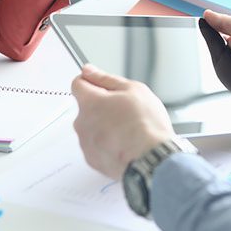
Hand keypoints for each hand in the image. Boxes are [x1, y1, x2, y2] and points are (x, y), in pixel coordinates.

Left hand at [71, 65, 175, 179]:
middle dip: (100, 106)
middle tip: (123, 111)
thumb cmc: (146, 125)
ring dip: (102, 126)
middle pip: (85, 107)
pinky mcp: (92, 159)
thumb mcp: (132, 90)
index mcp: (89, 102)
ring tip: (126, 130)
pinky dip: (106, 144)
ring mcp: (86, 143)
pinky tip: (123, 144)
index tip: (101, 86)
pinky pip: (95, 146)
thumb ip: (105, 78)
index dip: (91, 82)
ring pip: (91, 127)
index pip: (77, 84)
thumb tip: (89, 71)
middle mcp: (82, 122)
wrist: (153, 160)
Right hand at [202, 10, 230, 113]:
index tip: (204, 25)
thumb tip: (206, 14)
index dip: (207, 28)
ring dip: (218, 59)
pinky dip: (222, 72)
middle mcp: (228, 53)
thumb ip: (224, 21)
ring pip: (212, 61)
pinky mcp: (228, 83)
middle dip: (213, 44)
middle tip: (227, 44)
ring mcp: (227, 69)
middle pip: (209, 46)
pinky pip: (217, 75)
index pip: (212, 31)